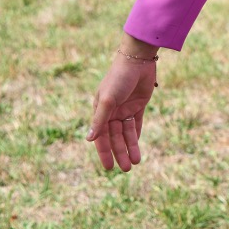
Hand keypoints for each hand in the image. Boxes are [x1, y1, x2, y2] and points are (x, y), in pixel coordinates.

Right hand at [87, 50, 158, 171]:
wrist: (137, 60)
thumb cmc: (118, 78)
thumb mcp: (108, 100)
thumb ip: (100, 120)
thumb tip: (89, 139)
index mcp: (100, 111)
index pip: (101, 137)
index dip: (104, 153)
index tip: (108, 168)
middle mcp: (111, 112)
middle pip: (115, 138)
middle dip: (120, 153)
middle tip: (127, 169)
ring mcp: (125, 108)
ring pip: (127, 133)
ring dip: (130, 147)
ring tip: (135, 162)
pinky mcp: (138, 104)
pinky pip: (136, 124)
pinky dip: (136, 135)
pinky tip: (137, 147)